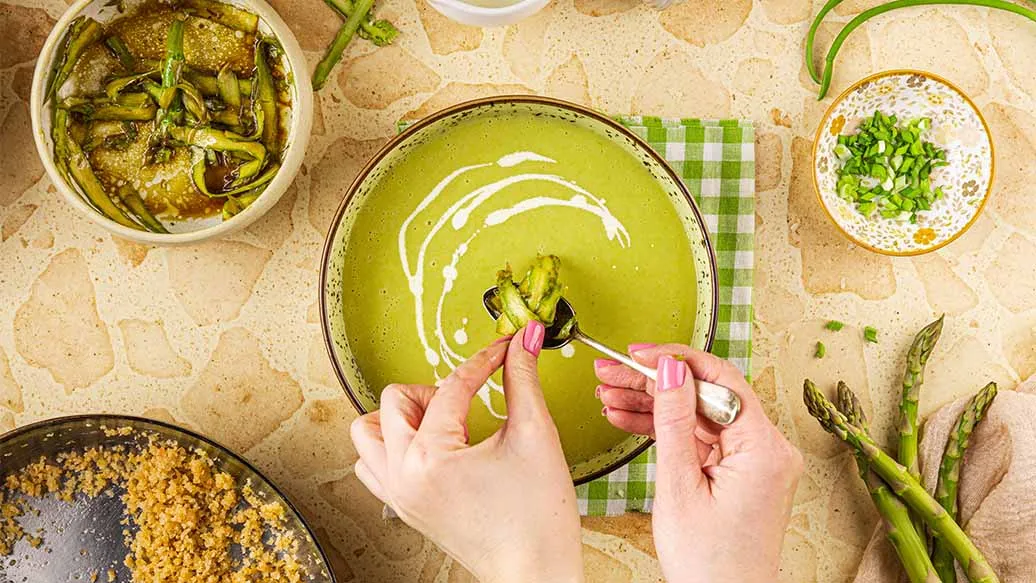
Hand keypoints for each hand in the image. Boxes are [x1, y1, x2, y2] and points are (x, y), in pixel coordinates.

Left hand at [350, 322, 583, 582]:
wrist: (535, 571)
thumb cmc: (538, 517)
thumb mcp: (536, 435)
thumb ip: (524, 379)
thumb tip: (524, 338)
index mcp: (432, 457)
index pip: (452, 387)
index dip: (484, 361)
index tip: (505, 348)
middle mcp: (402, 475)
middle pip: (394, 401)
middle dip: (435, 390)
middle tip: (470, 402)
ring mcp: (397, 494)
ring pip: (367, 433)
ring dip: (401, 418)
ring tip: (442, 424)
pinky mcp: (402, 507)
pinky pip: (371, 465)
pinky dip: (392, 448)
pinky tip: (431, 448)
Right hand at [595, 344, 803, 582]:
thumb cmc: (710, 565)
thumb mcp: (680, 487)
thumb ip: (674, 421)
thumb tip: (670, 368)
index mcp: (764, 449)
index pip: (719, 380)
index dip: (674, 360)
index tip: (637, 353)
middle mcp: (769, 448)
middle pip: (706, 393)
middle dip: (654, 382)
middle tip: (610, 374)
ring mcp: (756, 460)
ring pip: (700, 413)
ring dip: (654, 404)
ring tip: (609, 395)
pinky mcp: (742, 471)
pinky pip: (702, 437)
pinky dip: (668, 429)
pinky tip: (629, 418)